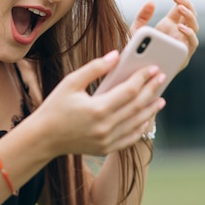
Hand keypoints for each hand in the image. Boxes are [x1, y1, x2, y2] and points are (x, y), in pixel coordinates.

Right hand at [31, 51, 166, 156]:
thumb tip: (117, 55)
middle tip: (162, 77)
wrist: (42, 139)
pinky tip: (146, 117)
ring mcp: (107, 141)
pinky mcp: (106, 149)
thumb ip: (95, 68)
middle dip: (151, 90)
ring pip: (137, 123)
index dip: (143, 78)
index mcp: (97, 109)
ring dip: (150, 109)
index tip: (153, 68)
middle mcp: (105, 127)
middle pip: (137, 106)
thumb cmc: (55, 106)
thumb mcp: (71, 82)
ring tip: (160, 97)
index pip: (129, 91)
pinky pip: (130, 138)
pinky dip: (140, 127)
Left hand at [130, 0, 198, 70]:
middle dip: (186, 2)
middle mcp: (179, 33)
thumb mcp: (135, 32)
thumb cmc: (135, 54)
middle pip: (190, 14)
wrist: (134, 74)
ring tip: (179, 7)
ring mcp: (183, 44)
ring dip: (190, 15)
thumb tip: (151, 2)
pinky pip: (193, 43)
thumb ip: (142, 18)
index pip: (181, 6)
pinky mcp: (184, 56)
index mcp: (170, 25)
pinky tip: (180, 26)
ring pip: (195, 26)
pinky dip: (190, 34)